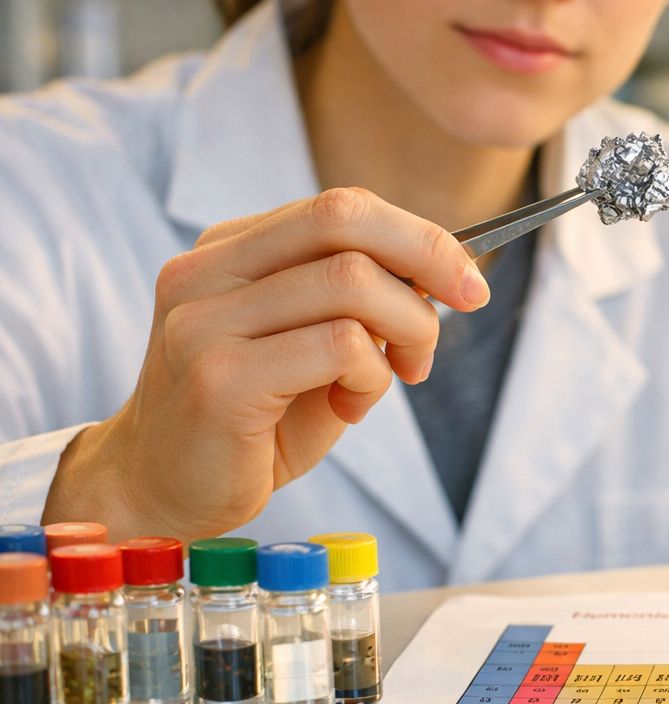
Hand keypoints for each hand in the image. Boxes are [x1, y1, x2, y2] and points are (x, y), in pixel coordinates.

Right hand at [42, 187, 489, 540]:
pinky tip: (351, 407)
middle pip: (343, 220)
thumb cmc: (252, 423)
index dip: (418, 234)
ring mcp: (204, 322)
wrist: (162, 494)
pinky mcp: (218, 378)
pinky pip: (338, 345)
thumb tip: (446, 271)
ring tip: (397, 376)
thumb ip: (359, 301)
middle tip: (469, 302)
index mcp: (227, 251)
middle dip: (428, 256)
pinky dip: (371, 376)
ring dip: (407, 330)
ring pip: (351, 283)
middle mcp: (204, 272)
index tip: (467, 278)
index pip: (338, 208)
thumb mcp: (312, 346)